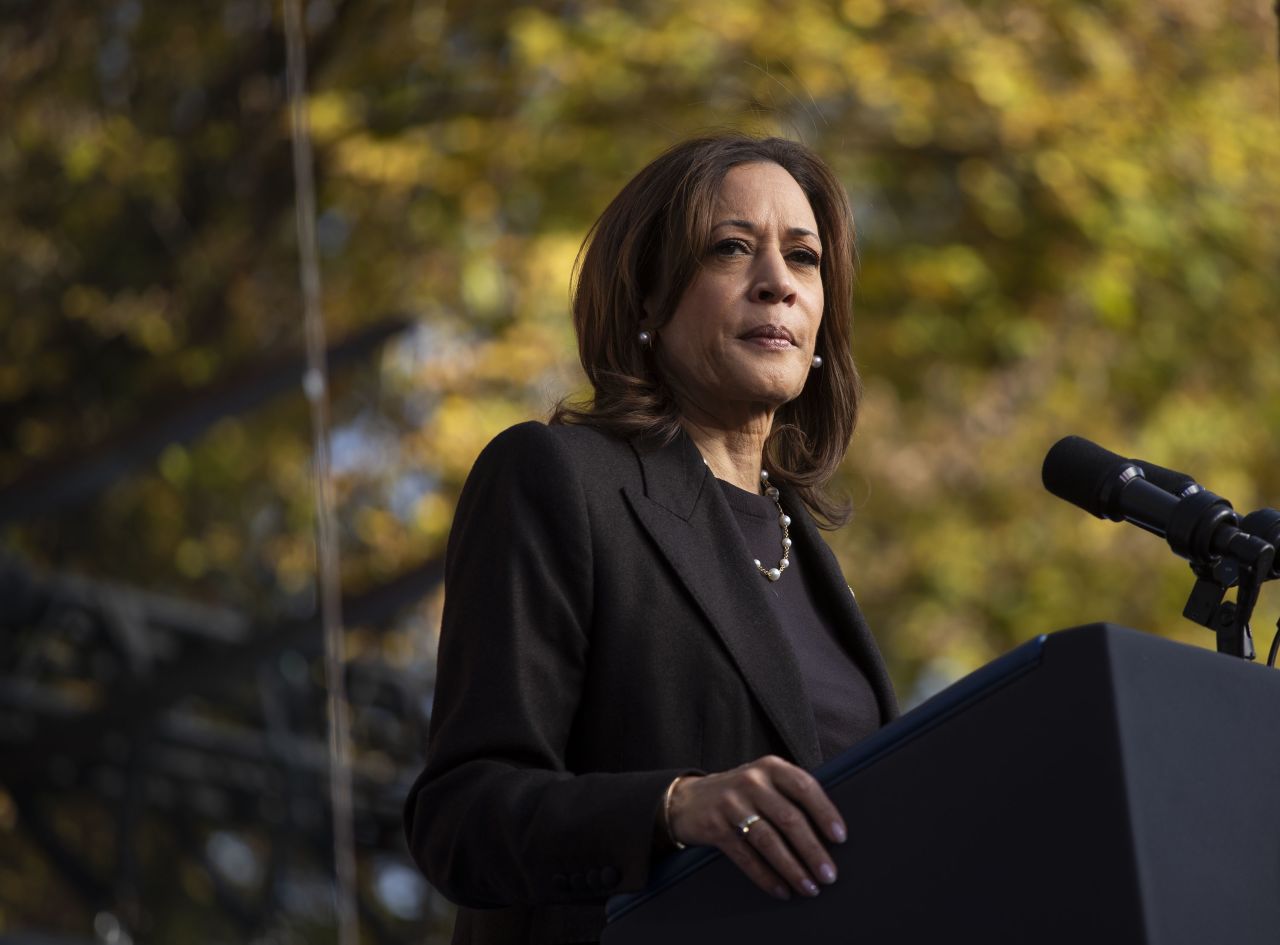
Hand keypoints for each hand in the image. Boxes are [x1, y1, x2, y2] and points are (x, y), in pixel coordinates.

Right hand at [665, 755, 845, 900]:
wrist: (687, 800)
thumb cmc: (740, 794)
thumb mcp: (764, 783)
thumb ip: (791, 797)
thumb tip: (828, 834)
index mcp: (770, 768)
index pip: (804, 787)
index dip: (825, 812)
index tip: (840, 837)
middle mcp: (751, 782)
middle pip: (789, 818)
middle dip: (812, 850)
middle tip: (829, 874)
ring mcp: (731, 803)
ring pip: (768, 840)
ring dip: (792, 868)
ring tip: (809, 887)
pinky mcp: (715, 827)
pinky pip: (746, 857)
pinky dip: (766, 877)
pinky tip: (781, 890)